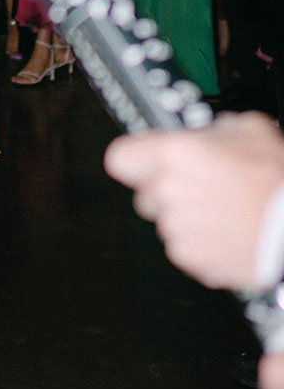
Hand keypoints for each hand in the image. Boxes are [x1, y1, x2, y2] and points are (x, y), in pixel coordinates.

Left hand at [104, 112, 283, 290]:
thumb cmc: (277, 180)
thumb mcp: (247, 129)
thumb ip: (208, 131)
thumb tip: (198, 135)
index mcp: (173, 155)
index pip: (121, 158)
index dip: (136, 159)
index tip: (146, 160)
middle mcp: (168, 192)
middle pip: (145, 192)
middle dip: (165, 189)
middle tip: (200, 185)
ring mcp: (177, 229)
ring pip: (166, 221)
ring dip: (186, 216)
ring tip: (223, 209)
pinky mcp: (191, 259)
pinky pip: (185, 247)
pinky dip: (201, 241)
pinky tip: (227, 229)